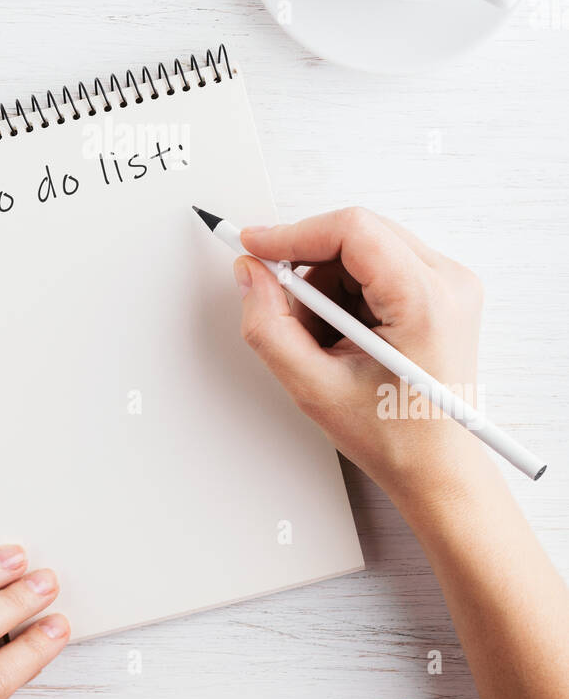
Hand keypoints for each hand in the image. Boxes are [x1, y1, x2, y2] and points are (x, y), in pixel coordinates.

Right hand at [236, 208, 495, 512]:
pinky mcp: (439, 290)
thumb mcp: (314, 388)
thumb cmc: (396, 437)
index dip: (294, 234)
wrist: (437, 467)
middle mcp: (448, 282)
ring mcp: (449, 283)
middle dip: (308, 266)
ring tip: (323, 341)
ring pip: (361, 249)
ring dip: (326, 285)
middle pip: (356, 234)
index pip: (352, 231)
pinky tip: (344, 336)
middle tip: (283, 306)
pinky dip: (345, 293)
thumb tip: (250, 274)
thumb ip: (269, 326)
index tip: (255, 247)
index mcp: (427, 302)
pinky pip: (376, 265)